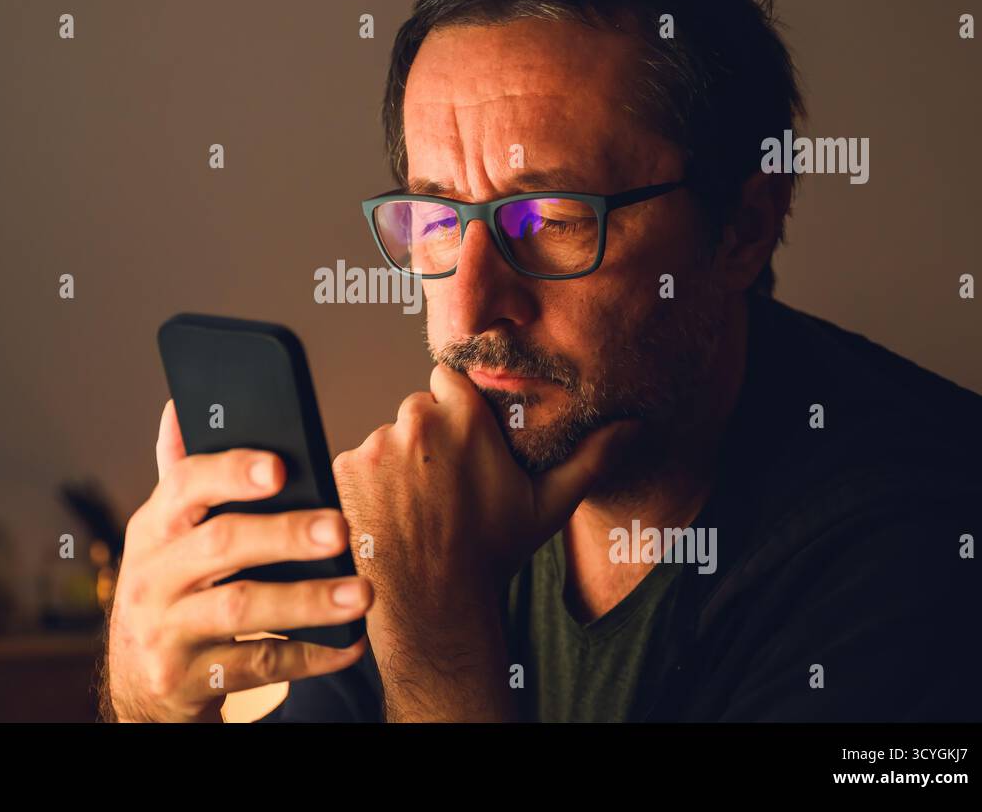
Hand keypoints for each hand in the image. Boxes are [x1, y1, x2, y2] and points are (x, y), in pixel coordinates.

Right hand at [105, 399, 373, 722]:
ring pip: (242, 609)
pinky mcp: (189, 680)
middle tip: (341, 529)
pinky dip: (308, 655)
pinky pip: (258, 665)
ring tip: (361, 592)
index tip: (280, 467)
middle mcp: (153, 576)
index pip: (185, 486)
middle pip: (221, 545)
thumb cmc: (171, 588)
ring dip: (307, 600)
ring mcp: (167, 631)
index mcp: (154, 527)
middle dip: (285, 534)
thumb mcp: (165, 535)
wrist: (143, 683)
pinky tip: (349, 643)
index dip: (231, 473)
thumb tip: (181, 405)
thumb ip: (180, 474)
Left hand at [331, 364, 620, 719]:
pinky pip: (358, 460)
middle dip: (428, 436)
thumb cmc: (492, 553)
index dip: (456, 407)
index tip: (462, 439)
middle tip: (443, 483)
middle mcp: (418, 422)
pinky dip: (368, 481)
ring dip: (397, 460)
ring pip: (387, 435)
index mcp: (466, 417)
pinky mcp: (347, 468)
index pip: (449, 379)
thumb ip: (590, 458)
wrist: (434, 601)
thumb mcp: (548, 505)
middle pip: (417, 408)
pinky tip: (389, 512)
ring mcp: (377, 444)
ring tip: (416, 505)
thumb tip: (634, 428)